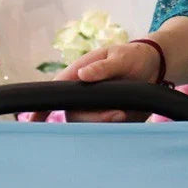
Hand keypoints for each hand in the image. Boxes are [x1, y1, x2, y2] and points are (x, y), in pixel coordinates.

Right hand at [25, 42, 160, 122]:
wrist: (155, 68)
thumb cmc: (133, 57)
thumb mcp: (120, 56)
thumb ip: (103, 67)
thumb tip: (82, 74)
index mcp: (78, 76)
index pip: (55, 92)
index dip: (41, 108)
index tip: (32, 121)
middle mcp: (81, 95)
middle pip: (73, 115)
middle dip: (93, 119)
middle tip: (118, 113)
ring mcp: (94, 109)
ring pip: (88, 126)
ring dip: (104, 124)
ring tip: (124, 114)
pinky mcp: (107, 119)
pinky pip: (103, 131)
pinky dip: (112, 130)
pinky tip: (126, 120)